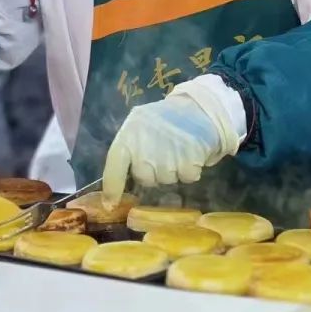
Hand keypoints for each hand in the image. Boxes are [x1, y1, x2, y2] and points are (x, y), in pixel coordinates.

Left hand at [102, 75, 241, 204]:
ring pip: (166, 180)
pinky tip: (190, 153)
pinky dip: (190, 170)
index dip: (112, 188)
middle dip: (153, 172)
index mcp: (128, 136)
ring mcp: (166, 157)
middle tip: (162, 154)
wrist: (200, 107)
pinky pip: (186, 178)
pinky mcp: (188, 162)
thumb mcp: (139, 126)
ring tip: (177, 150)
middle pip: (145, 178)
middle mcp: (144, 148)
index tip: (110, 204)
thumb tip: (116, 185)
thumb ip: (128, 150)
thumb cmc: (164, 119)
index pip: (114, 168)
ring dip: (173, 171)